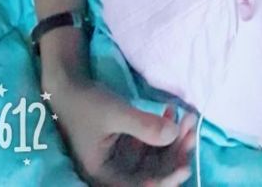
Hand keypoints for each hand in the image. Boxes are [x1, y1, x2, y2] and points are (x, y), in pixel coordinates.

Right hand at [43, 74, 196, 185]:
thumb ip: (143, 126)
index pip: (141, 186)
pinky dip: (163, 129)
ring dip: (173, 139)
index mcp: (105, 175)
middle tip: (192, 129)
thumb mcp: (115, 113)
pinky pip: (152, 143)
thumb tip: (175, 135)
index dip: (165, 181)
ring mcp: (123, 157)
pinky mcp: (127, 143)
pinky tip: (172, 111)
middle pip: (153, 172)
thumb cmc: (86, 102)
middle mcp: (115, 171)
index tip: (185, 167)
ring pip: (156, 156)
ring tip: (188, 116)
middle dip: (175, 153)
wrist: (70, 85)